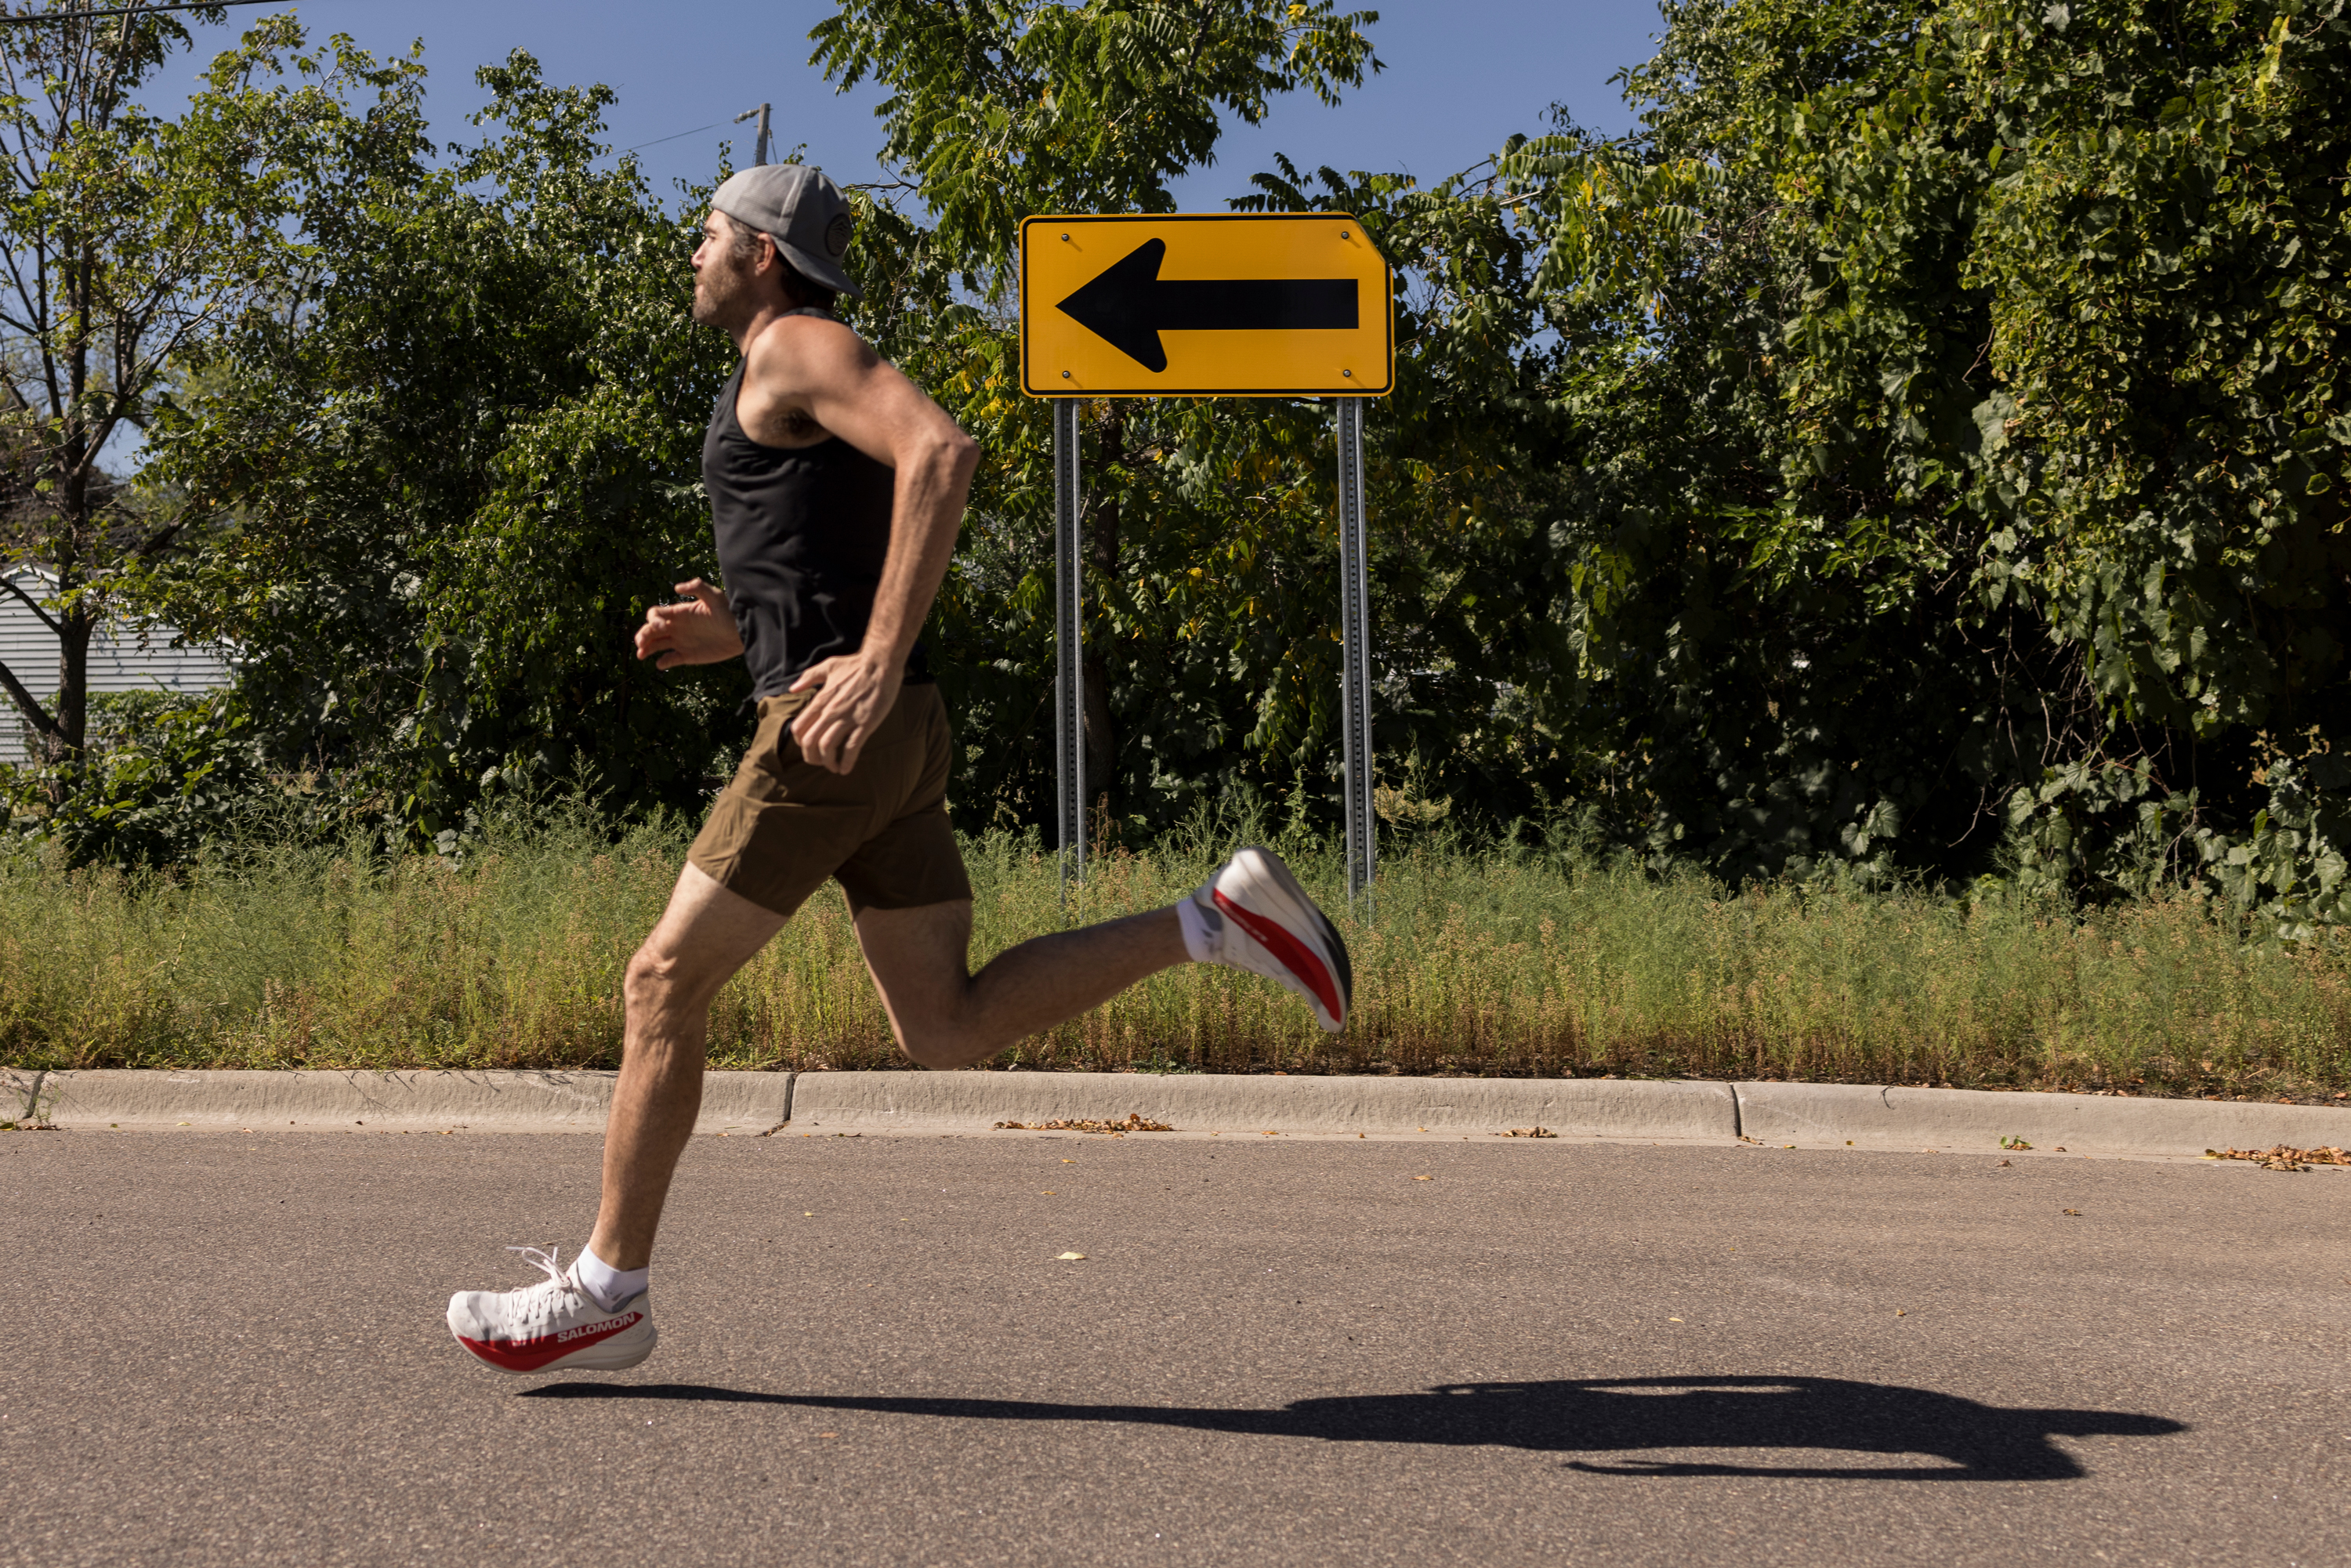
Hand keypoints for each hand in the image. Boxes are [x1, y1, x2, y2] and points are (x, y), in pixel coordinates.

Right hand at [635, 579, 743, 668]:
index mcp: (679, 613)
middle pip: (651, 630)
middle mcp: (677, 627)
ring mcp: (681, 641)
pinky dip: (664, 662)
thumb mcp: (715, 596)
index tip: (661, 627)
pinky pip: (671, 659)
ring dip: (646, 649)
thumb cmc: (729, 612)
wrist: (742, 632)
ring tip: (641, 655)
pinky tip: (662, 664)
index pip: (655, 614)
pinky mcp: (688, 655)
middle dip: (643, 635)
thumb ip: (698, 588)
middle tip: (641, 644)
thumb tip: (676, 588)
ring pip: (657, 645)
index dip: (652, 620)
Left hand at [786, 652, 902, 774]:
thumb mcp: (828, 666)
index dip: (801, 743)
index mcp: (820, 700)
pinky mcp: (865, 724)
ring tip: (834, 767)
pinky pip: (852, 748)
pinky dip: (846, 762)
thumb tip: (793, 688)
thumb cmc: (856, 665)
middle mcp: (830, 712)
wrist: (880, 664)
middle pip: (810, 742)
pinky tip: (846, 769)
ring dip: (828, 762)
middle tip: (820, 762)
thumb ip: (809, 678)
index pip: (799, 728)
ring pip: (827, 747)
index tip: (809, 748)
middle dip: (812, 757)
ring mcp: (847, 718)